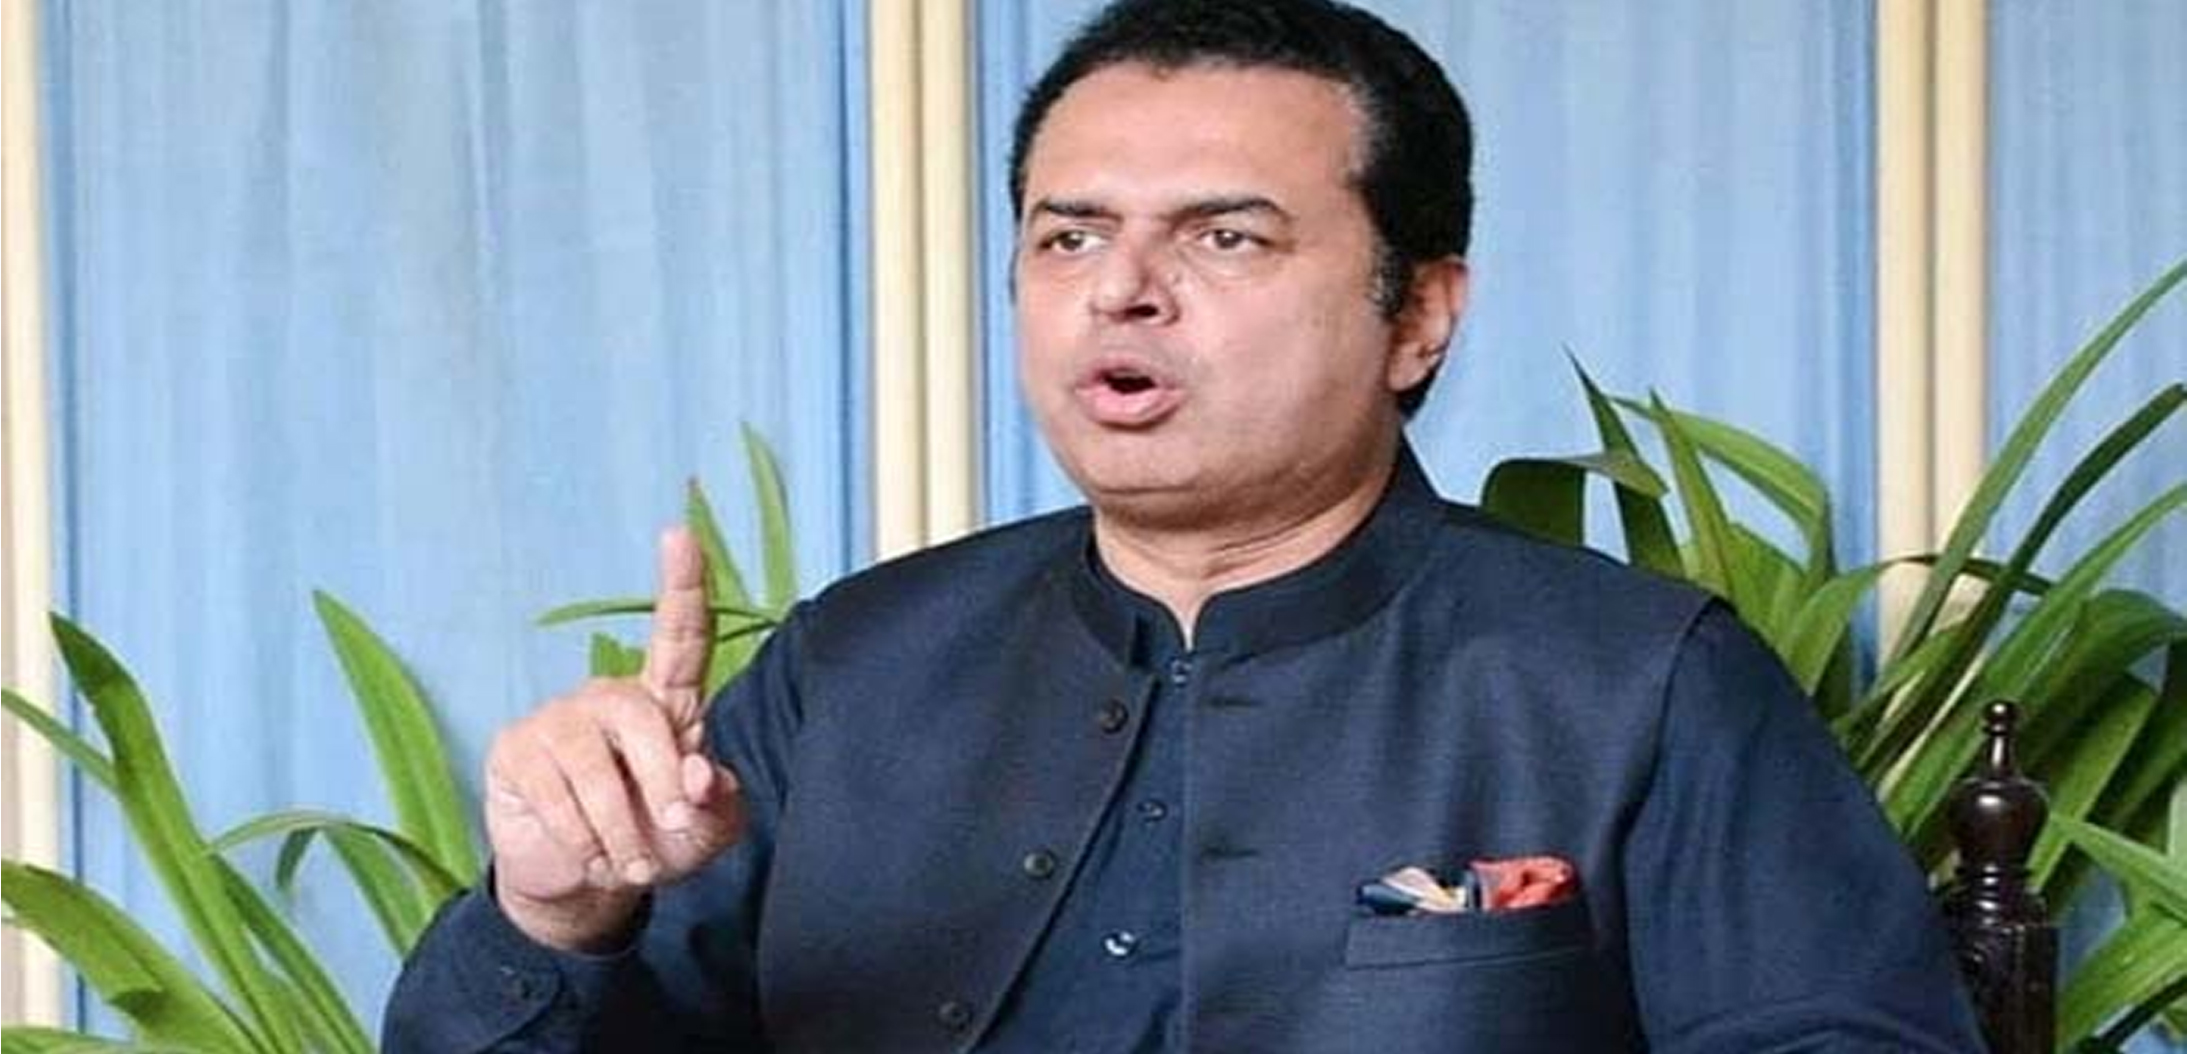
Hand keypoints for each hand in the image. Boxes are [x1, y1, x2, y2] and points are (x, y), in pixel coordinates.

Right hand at [484, 527, 748, 950]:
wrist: (585, 882)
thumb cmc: (655, 838)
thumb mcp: (705, 831)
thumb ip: (718, 803)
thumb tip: (701, 774)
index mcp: (666, 703)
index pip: (679, 637)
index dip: (683, 586)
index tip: (681, 535)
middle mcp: (610, 698)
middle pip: (641, 720)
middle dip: (661, 785)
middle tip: (671, 832)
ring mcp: (558, 719)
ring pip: (593, 773)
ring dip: (619, 831)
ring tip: (628, 862)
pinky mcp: (516, 750)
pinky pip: (552, 796)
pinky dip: (580, 840)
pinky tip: (589, 854)